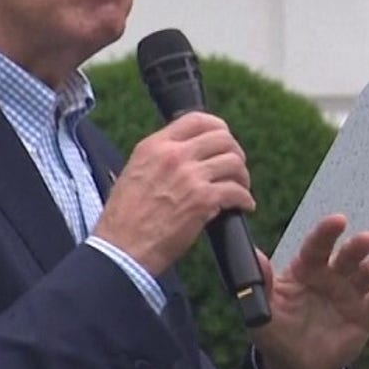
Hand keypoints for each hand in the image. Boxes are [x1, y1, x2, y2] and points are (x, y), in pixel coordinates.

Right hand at [91, 113, 254, 274]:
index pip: (196, 119)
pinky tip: (243, 206)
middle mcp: (173, 156)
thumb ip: (159, 159)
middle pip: (222, 138)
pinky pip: (236, 191)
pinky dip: (245, 199)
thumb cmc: (124, 220)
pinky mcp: (203, 200)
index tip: (224, 140)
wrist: (123, 248)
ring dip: (242, 176)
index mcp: (154, 146)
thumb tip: (185, 156)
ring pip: (233, 162)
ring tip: (240, 188)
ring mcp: (190, 176)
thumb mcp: (134, 173)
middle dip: (234, 152)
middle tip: (235, 168)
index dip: (218, 127)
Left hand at [250, 215, 368, 368]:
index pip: (316, 247)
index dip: (326, 232)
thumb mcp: (262, 311)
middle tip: (367, 239)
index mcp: (305, 270)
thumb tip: (256, 257)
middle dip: (357, 247)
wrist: (294, 367)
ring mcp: (349, 295)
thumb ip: (262, 285)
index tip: (337, 220)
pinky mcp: (364, 317)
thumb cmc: (275, 332)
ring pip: (365, 276)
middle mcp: (331, 277)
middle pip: (346, 257)